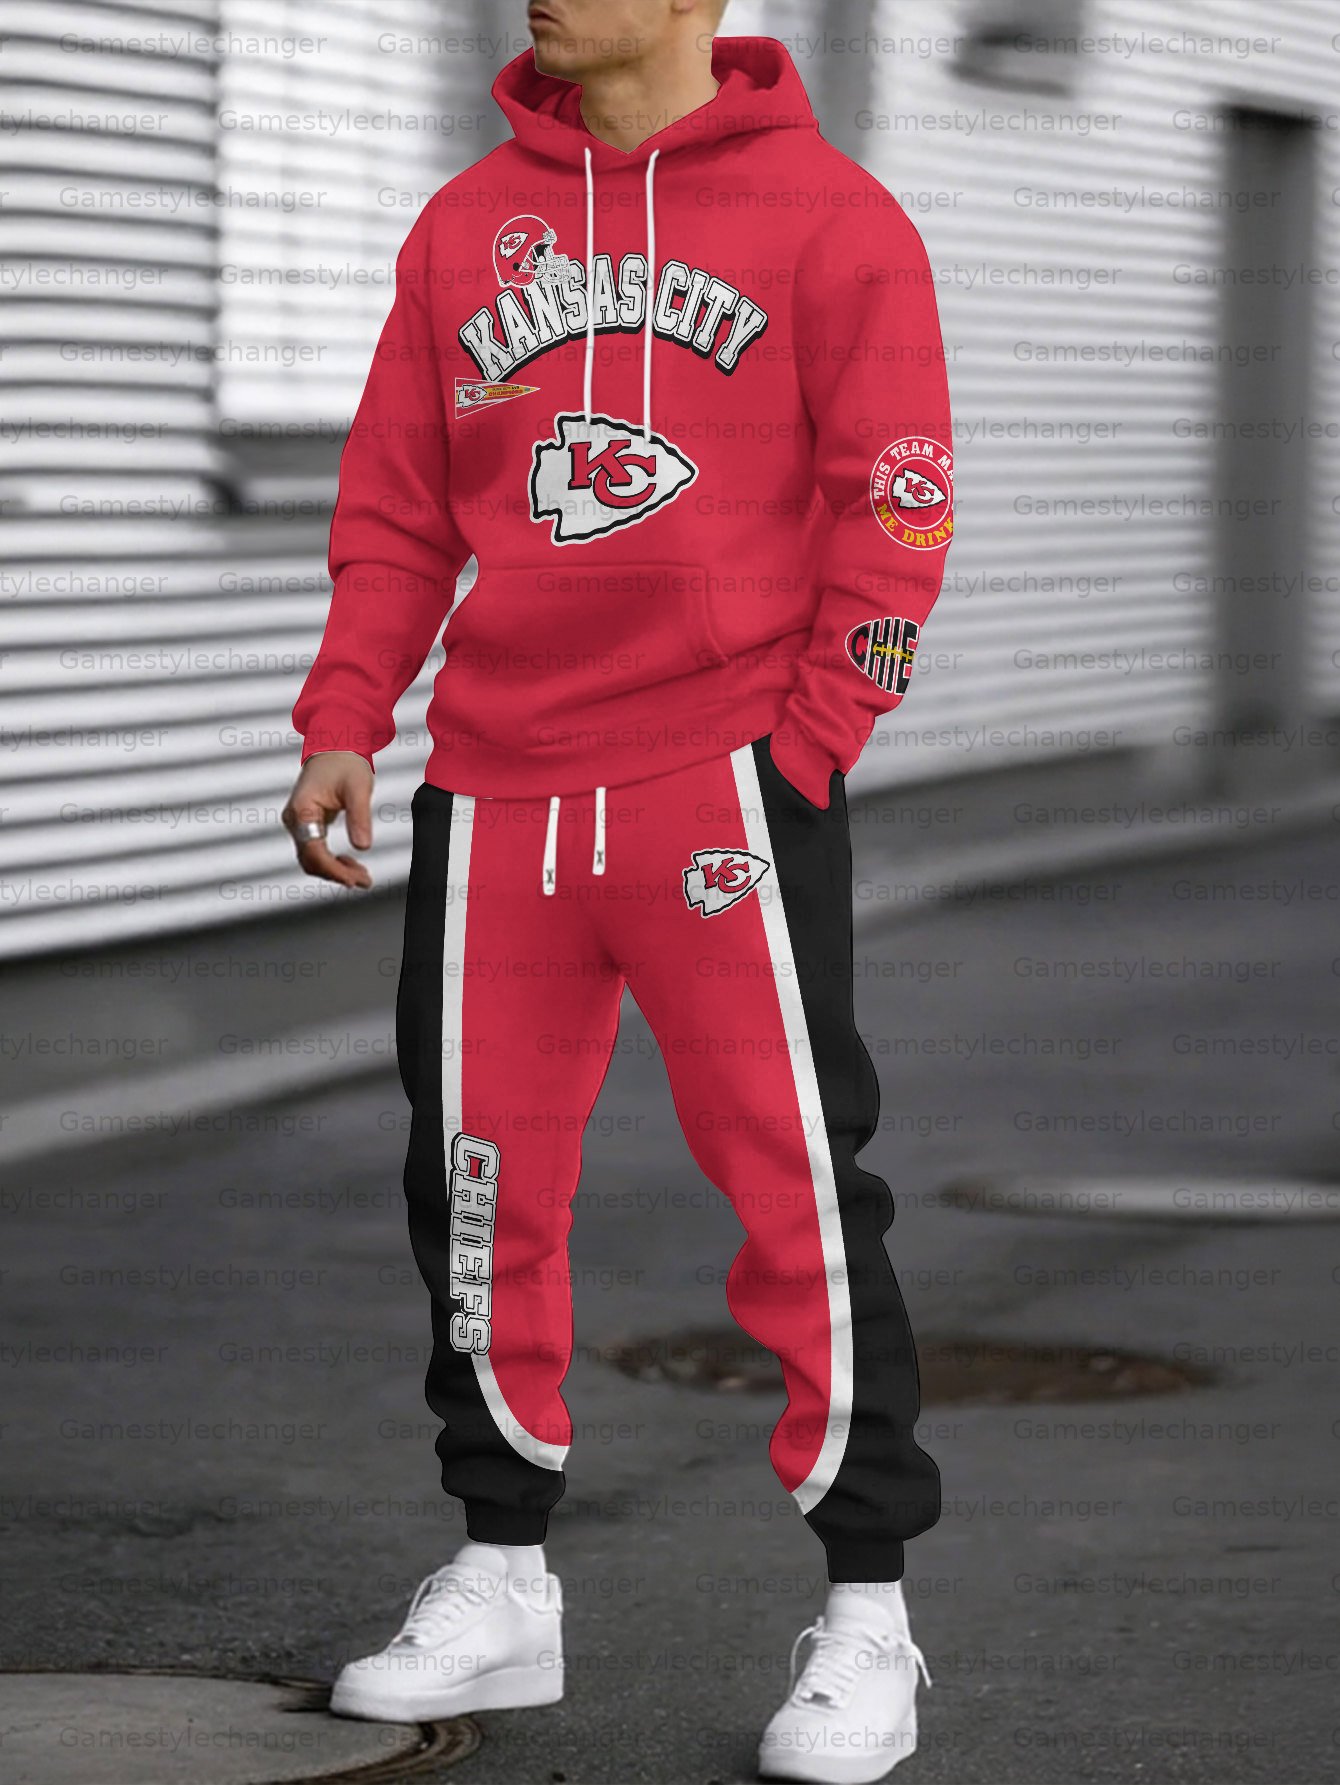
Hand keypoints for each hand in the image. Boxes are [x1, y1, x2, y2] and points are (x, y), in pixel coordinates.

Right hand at [283, 751, 374, 888]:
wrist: (335, 747)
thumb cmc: (344, 763)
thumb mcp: (358, 788)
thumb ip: (359, 817)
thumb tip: (363, 847)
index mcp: (302, 809)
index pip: (314, 851)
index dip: (333, 870)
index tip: (354, 879)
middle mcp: (294, 818)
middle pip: (310, 860)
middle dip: (336, 874)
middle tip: (364, 881)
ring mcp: (297, 822)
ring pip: (311, 858)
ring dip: (334, 871)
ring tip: (361, 876)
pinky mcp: (305, 824)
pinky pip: (315, 850)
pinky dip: (331, 861)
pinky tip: (350, 865)